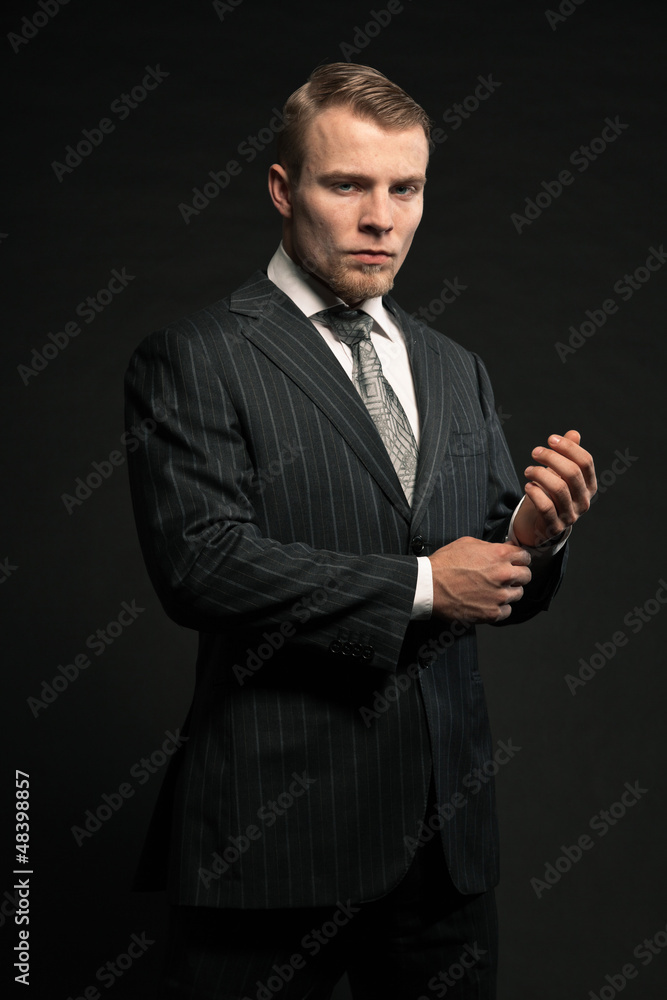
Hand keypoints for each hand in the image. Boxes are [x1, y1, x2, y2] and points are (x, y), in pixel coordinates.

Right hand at [428, 536, 531, 623]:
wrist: (429, 586)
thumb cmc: (444, 564)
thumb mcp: (467, 543)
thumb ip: (491, 546)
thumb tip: (505, 548)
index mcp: (499, 555)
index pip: (525, 556)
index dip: (519, 558)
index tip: (514, 562)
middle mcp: (504, 575)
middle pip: (526, 576)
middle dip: (517, 575)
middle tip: (505, 577)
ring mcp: (499, 595)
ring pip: (518, 594)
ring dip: (509, 592)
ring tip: (494, 590)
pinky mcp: (492, 613)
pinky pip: (507, 611)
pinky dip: (500, 607)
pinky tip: (488, 602)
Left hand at [513, 429, 596, 546]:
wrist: (540, 523)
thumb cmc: (551, 493)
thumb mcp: (560, 473)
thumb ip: (568, 455)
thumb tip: (574, 433)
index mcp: (589, 485)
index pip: (585, 462)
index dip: (568, 447)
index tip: (550, 439)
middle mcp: (584, 500)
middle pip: (572, 473)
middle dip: (551, 458)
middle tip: (535, 452)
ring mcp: (571, 515)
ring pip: (558, 488)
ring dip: (539, 474)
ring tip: (528, 470)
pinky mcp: (554, 526)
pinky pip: (546, 507)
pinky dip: (535, 493)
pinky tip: (528, 486)